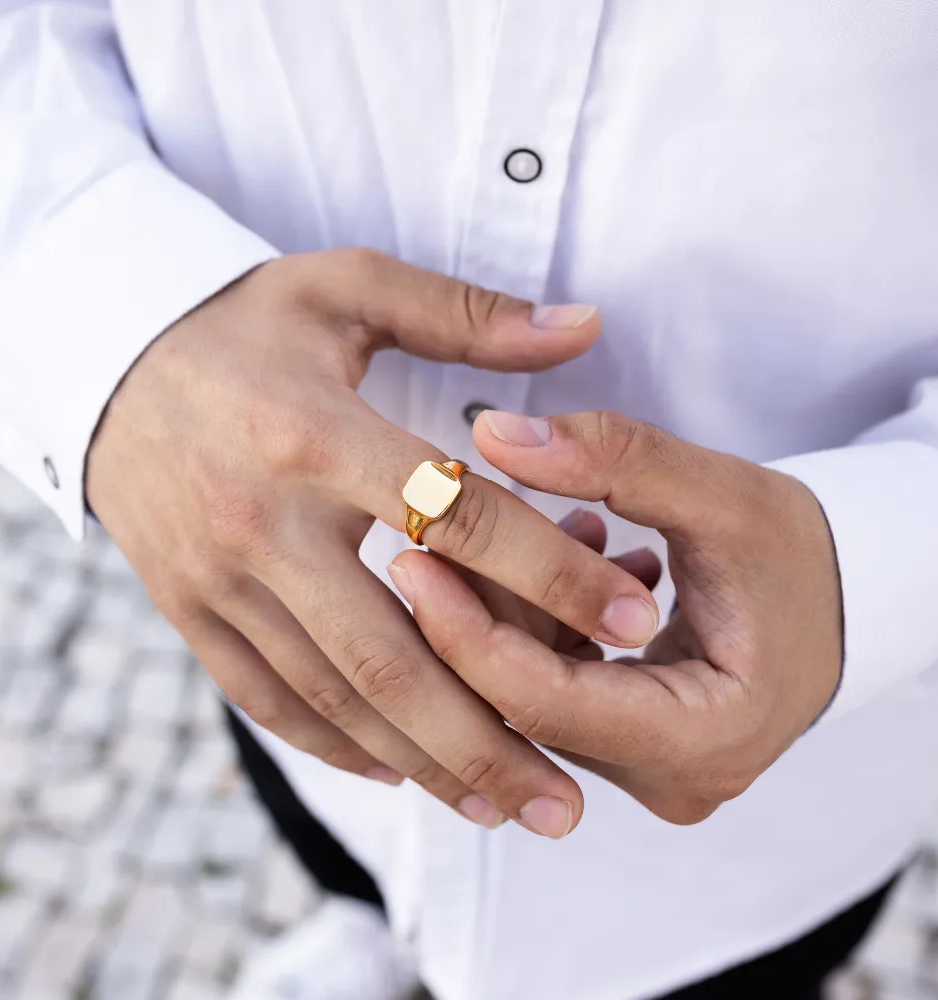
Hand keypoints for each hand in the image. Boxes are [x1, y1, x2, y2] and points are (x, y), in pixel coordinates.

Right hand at [87, 249, 661, 836]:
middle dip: (490, 735)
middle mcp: (263, 523)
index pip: (458, 521)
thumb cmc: (245, 322)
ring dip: (425, 762)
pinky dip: (337, 745)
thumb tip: (587, 327)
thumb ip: (467, 316)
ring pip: (333, 696)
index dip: (556, 576)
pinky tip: (403, 772)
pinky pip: (267, 699)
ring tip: (508, 806)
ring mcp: (219, 580)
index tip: (635, 625)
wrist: (105, 359)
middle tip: (571, 802)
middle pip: (392, 653)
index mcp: (314, 435)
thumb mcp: (348, 288)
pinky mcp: (190, 612)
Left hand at [389, 409, 842, 824]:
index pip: (548, 702)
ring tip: (545, 524)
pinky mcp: (632, 747)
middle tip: (431, 533)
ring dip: (513, 609)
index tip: (411, 559)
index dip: (467, 632)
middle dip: (476, 615)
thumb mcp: (722, 493)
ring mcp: (650, 770)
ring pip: (531, 699)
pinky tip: (574, 553)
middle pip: (527, 707)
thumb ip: (612, 456)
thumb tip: (491, 434)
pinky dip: (543, 622)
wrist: (848, 598)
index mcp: (705, 737)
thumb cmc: (800, 553)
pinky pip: (553, 689)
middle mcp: (671, 778)